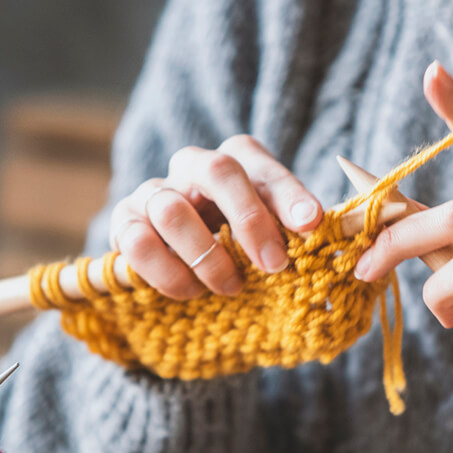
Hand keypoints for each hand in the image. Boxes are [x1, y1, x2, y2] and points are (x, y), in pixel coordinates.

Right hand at [109, 135, 321, 298]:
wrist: (186, 264)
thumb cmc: (242, 244)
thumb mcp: (275, 233)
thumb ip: (298, 231)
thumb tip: (327, 240)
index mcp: (237, 160)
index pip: (261, 164)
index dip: (288, 193)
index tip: (312, 224)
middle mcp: (193, 166)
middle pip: (218, 170)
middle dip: (251, 221)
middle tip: (274, 265)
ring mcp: (153, 192)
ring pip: (172, 210)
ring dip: (207, 257)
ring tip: (231, 287)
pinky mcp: (124, 224)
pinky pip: (137, 243)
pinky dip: (168, 273)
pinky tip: (191, 291)